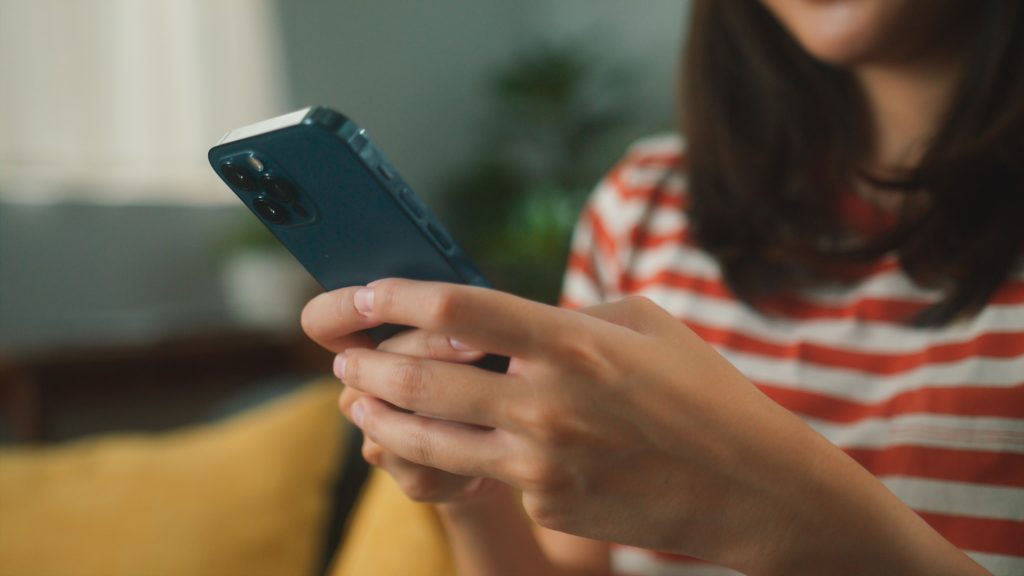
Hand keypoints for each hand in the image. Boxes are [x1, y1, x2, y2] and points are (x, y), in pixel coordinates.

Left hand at [308, 279, 983, 575]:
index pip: (459, 306)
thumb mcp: (644, 324)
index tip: (358, 291)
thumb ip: (567, 315)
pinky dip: (452, 453)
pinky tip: (440, 441)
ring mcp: (544, 462)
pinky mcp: (548, 504)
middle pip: (421, 374)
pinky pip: (484, 472)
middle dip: (364, 360)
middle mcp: (549, 400)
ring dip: (379, 413)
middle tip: (340, 352)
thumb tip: (499, 320)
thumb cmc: (703, 392)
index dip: (394, 295)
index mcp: (574, 340)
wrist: (752, 489)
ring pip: (428, 436)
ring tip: (355, 399)